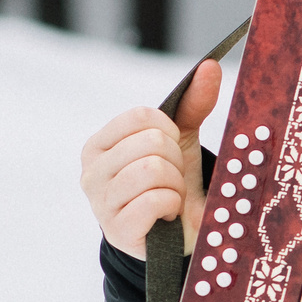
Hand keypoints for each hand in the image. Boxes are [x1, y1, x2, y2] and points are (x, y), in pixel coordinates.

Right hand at [77, 59, 222, 257]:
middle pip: (151, 143)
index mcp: (99, 145)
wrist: (179, 235)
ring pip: (153, 170)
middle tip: (172, 180)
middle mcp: (91, 172)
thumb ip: (193, 103)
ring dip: (175, 185)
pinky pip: (155, 200)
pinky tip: (165, 216)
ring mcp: (100, 203)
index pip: (142, 116)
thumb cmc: (172, 182)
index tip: (171, 150)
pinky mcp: (117, 231)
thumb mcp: (182, 141)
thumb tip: (211, 66)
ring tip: (169, 197)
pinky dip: (172, 206)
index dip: (170, 131)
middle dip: (175, 162)